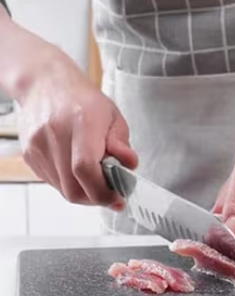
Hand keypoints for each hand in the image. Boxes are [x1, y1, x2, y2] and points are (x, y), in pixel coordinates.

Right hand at [19, 46, 137, 209]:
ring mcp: (38, 146)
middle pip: (73, 188)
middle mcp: (55, 135)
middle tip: (111, 194)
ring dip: (84, 193)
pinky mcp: (30, 155)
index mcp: (81, 123)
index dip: (103, 191)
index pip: (86, 169)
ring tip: (97, 180)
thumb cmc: (82, 99)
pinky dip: (70, 184)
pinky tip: (79, 172)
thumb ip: (122, 144)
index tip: (118, 198)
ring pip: (63, 190)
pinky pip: (53, 182)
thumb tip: (129, 165)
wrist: (45, 84)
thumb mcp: (112, 117)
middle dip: (96, 198)